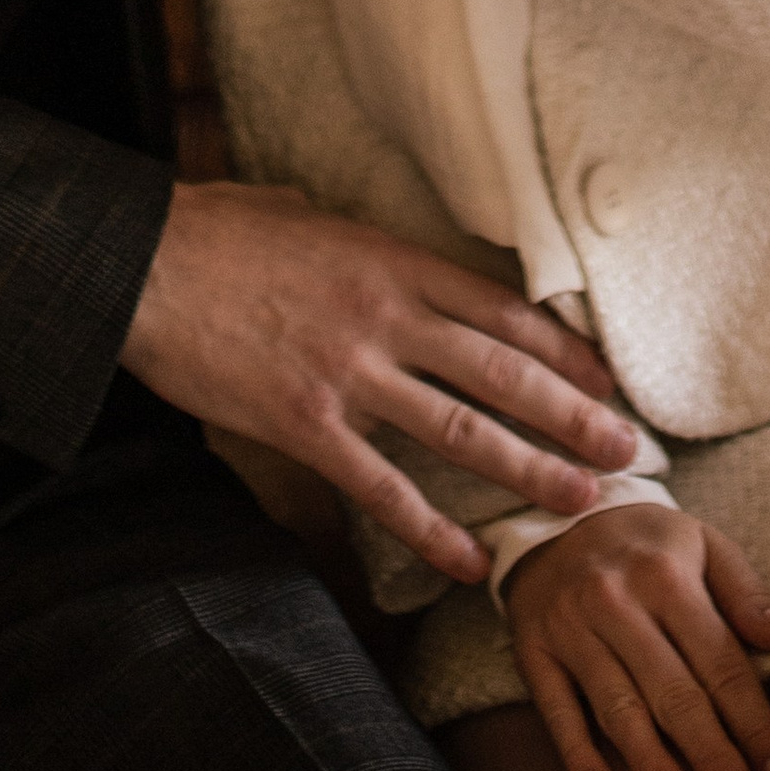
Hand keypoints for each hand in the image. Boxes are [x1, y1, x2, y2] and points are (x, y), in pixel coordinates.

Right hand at [120, 180, 639, 580]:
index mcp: (386, 259)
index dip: (561, 348)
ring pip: (460, 429)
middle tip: (629, 450)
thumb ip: (344, 233)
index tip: (605, 379)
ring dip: (529, 470)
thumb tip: (360, 237)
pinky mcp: (306, 425)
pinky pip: (383, 488)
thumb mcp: (295, 210)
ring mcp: (347, 374)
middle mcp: (383, 315)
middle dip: (573, 414)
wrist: (140, 267)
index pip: (497, 308)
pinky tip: (469, 561)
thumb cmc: (211, 229)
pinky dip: (432, 529)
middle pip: (501, 371)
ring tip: (583, 502)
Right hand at [507, 503, 769, 770]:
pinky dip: (575, 751)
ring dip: (648, 760)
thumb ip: (745, 592)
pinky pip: (554, 706)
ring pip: (616, 705)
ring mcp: (570, 626)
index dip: (754, 724)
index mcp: (666, 576)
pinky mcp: (533, 647)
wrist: (554, 514)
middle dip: (709, 754)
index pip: (721, 663)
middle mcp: (615, 601)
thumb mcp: (701, 543)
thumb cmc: (645, 543)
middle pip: (672, 692)